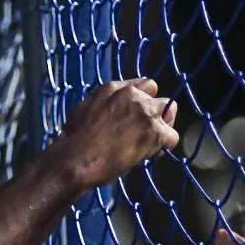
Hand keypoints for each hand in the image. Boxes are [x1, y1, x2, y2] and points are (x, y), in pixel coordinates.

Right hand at [52, 79, 179, 187]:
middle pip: (159, 99)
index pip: (143, 85)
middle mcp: (132, 95)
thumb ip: (103, 104)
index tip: (136, 114)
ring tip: (148, 143)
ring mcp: (145, 111)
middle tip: (144, 131)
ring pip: (169, 113)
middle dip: (154, 113)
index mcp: (113, 88)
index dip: (143, 100)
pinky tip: (148, 155)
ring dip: (161, 127)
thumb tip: (109, 110)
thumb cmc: (72, 140)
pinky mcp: (155, 131)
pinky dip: (163, 147)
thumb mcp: (83, 110)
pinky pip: (172, 137)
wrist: (75, 159)